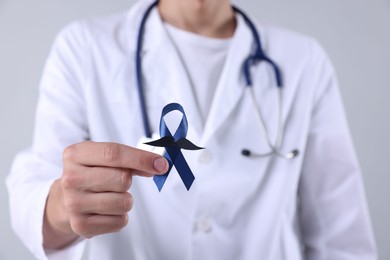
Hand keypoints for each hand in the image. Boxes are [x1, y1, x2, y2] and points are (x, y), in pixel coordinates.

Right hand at [43, 142, 167, 248]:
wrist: (64, 200)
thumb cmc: (91, 173)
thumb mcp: (103, 158)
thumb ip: (131, 159)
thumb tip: (158, 166)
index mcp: (75, 154)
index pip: (113, 153)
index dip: (141, 158)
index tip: (161, 164)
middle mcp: (70, 178)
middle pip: (122, 179)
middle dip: (128, 180)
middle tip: (118, 181)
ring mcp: (74, 203)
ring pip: (124, 202)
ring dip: (126, 199)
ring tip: (111, 195)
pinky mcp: (81, 225)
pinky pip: (120, 221)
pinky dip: (120, 216)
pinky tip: (107, 210)